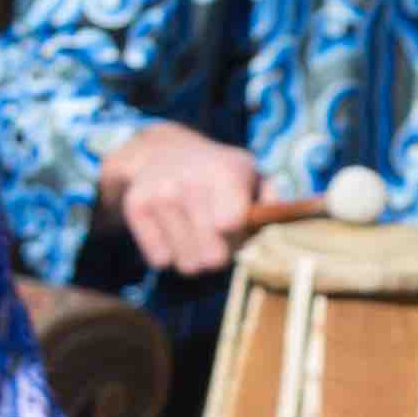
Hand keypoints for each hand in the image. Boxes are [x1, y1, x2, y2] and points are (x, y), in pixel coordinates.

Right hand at [103, 124, 284, 278]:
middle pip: (212, 258)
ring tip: (195, 230)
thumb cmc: (219, 173)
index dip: (239, 237)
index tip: (238, 226)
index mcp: (224, 172)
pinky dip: (169, 252)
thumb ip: (272, 206)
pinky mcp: (135, 207)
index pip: (231, 227)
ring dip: (194, 255)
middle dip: (219, 254)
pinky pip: (160, 260)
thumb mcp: (252, 176)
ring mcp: (159, 194)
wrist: (163, 152)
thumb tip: (282, 233)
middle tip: (217, 235)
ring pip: (186, 265)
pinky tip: (173, 228)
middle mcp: (189, 182)